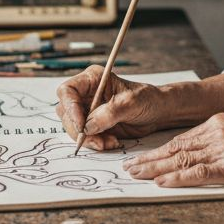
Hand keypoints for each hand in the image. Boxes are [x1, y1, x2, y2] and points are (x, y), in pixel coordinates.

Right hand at [55, 66, 170, 150]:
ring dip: (88, 139)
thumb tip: (88, 126)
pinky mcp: (94, 125)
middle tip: (96, 140)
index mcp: (93, 79)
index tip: (81, 125)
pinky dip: (95, 143)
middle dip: (79, 129)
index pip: (67, 91)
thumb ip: (109, 113)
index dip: (70, 108)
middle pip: (66, 112)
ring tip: (109, 142)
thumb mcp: (131, 103)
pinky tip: (111, 142)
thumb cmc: (148, 99)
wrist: (158, 113)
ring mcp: (88, 110)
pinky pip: (85, 137)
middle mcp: (86, 94)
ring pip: (73, 127)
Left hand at [122, 113, 223, 187]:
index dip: (159, 150)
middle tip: (129, 167)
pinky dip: (178, 178)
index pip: (181, 139)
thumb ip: (220, 141)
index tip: (141, 157)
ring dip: (155, 168)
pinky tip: (162, 181)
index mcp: (219, 123)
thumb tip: (195, 155)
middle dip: (149, 158)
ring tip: (136, 174)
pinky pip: (199, 173)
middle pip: (176, 148)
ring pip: (182, 159)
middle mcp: (218, 132)